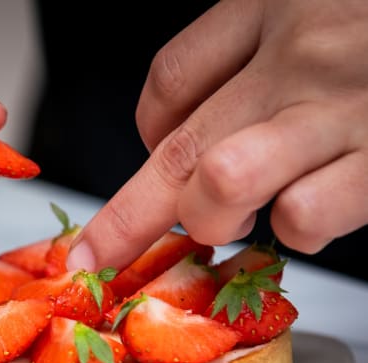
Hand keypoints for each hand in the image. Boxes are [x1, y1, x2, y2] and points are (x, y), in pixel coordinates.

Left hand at [66, 0, 367, 272]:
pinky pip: (308, 213)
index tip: (149, 166)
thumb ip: (256, 49)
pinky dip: (298, 229)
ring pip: (223, 181)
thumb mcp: (318, 4)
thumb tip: (187, 137)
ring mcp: (345, 106)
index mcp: (273, 3)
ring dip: (212, 219)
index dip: (146, 139)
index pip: (170, 84)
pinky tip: (310, 214)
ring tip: (230, 223)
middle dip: (122, 223)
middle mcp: (301, 53)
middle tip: (94, 260)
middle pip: (176, 151)